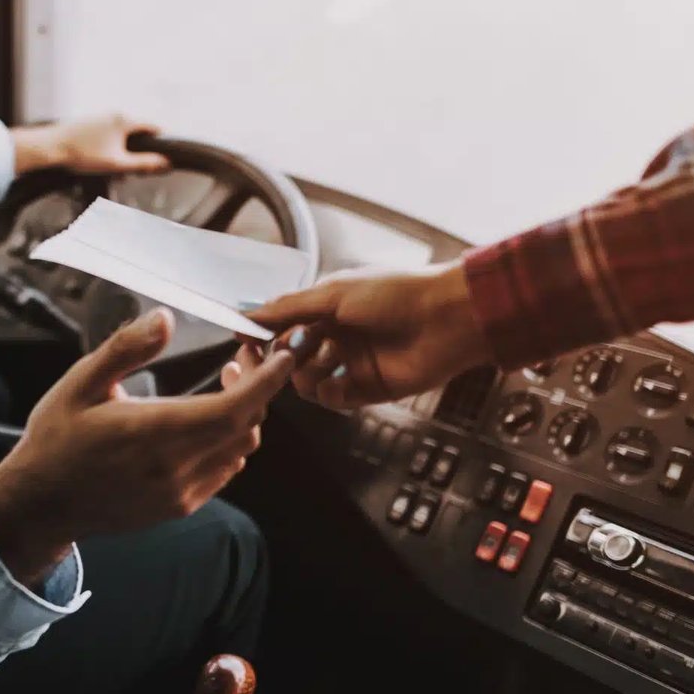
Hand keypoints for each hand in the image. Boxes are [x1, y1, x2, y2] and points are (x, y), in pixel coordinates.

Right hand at [0, 309, 293, 584]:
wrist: (41, 504)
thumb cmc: (56, 439)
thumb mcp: (80, 383)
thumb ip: (126, 349)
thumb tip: (164, 318)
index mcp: (152, 432)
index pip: (233, 408)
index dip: (266, 381)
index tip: (281, 355)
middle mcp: (174, 468)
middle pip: (246, 427)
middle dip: (257, 389)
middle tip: (242, 360)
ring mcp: (180, 493)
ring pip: (240, 450)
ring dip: (243, 417)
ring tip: (224, 387)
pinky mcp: (179, 507)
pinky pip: (224, 471)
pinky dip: (229, 442)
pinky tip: (207, 422)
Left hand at [11, 113, 169, 175]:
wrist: (50, 148)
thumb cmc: (83, 154)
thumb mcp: (117, 163)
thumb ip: (143, 164)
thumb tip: (166, 163)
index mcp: (124, 120)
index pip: (153, 126)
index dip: (161, 142)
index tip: (164, 156)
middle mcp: (113, 114)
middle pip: (136, 134)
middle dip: (137, 153)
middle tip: (134, 172)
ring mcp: (100, 117)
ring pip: (120, 136)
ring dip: (122, 154)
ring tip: (114, 172)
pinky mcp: (89, 124)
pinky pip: (107, 136)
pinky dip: (109, 149)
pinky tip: (100, 163)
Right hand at [239, 262, 491, 409]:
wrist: (447, 319)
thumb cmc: (396, 294)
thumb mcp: (334, 294)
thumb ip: (289, 308)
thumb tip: (248, 313)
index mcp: (328, 307)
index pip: (283, 325)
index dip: (263, 334)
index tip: (245, 340)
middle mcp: (337, 335)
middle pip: (290, 356)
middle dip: (283, 356)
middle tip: (286, 354)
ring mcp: (352, 363)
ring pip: (307, 380)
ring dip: (308, 374)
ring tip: (324, 362)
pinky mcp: (368, 389)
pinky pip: (334, 398)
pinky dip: (330, 392)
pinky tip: (340, 381)